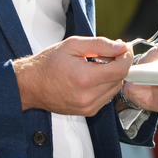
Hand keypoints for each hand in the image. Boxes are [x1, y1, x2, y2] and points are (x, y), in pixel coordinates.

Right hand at [14, 36, 130, 115]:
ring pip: (115, 89)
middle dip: (119, 63)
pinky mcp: (87, 112)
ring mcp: (87, 107)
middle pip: (119, 79)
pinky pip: (106, 97)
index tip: (124, 47)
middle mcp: (87, 97)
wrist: (30, 85)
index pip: (120, 70)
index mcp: (84, 78)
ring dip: (113, 75)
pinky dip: (105, 85)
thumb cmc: (48, 63)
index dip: (126, 56)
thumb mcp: (74, 45)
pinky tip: (93, 76)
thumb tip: (121, 46)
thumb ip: (100, 44)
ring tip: (98, 63)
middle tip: (110, 52)